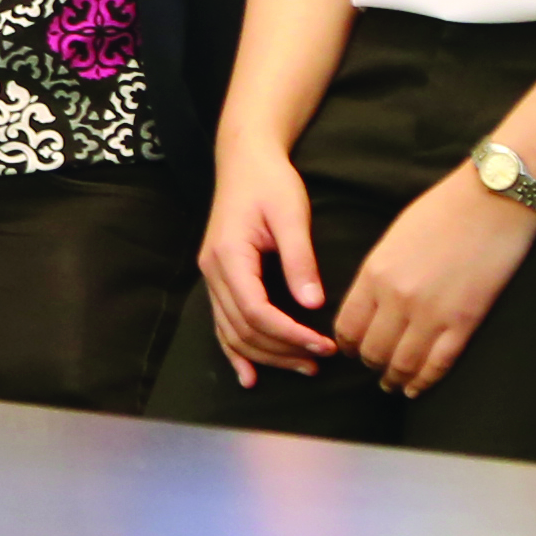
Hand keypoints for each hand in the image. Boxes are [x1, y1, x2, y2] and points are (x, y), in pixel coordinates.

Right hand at [199, 146, 338, 386]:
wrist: (244, 160)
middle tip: (320, 360)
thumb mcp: (291, 214)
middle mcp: (214, 271)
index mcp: (229, 256)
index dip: (290, 334)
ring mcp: (212, 277)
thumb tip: (313, 304)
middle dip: (282, 351)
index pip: (256, 311)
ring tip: (303, 366)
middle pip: (243, 329)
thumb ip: (300, 259)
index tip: (323, 345)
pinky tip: (250, 375)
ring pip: (232, 332)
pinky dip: (236, 352)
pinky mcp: (219, 279)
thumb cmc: (270, 182)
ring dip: (265, 356)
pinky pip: (222, 324)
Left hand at [337, 167, 535, 397]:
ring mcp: (431, 314)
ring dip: (395, 379)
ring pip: (402, 364)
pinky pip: (438, 364)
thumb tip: (368, 305)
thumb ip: (378, 274)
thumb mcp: (394, 239)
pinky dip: (424, 382)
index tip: (352, 350)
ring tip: (393, 384)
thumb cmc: (443, 211)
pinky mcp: (464, 322)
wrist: (492, 200)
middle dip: (370, 363)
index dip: (348, 345)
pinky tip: (417, 388)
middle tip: (375, 368)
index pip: (348, 326)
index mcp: (374, 273)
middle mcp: (397, 298)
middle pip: (372, 350)